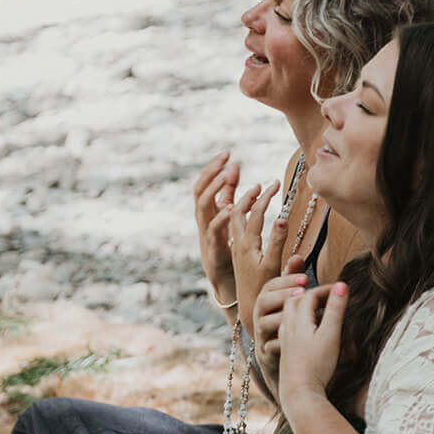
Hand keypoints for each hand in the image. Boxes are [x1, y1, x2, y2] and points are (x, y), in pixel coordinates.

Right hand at [193, 151, 238, 304]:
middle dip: (210, 173)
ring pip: (202, 208)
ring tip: (226, 177)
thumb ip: (230, 193)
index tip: (227, 153)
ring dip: (214, 190)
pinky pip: (213, 231)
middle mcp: (204, 221)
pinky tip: (230, 208)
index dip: (213, 168)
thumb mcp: (229, 216)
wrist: (227, 281)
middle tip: (225, 158)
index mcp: (208, 213)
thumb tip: (234, 165)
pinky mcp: (213, 250)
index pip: (204, 184)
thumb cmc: (230, 247)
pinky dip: (220, 218)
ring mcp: (206, 235)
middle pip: (199, 191)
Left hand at [229, 177, 281, 326]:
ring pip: (235, 219)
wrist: (250, 307)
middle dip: (251, 195)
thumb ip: (278, 242)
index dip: (266, 196)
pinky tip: (252, 212)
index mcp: (247, 245)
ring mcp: (236, 248)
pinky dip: (243, 213)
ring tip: (257, 193)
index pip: (255, 213)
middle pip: (239, 211)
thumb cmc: (265, 289)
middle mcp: (238, 244)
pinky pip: (236, 227)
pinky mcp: (237, 253)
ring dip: (244, 203)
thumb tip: (281, 218)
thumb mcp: (274, 265)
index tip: (277, 183)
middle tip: (265, 185)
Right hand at [252, 253, 307, 384]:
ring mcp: (260, 333)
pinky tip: (300, 339)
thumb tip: (297, 256)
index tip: (305, 278)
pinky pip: (269, 347)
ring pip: (264, 324)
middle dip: (282, 295)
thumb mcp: (289, 298)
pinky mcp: (265, 351)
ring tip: (303, 317)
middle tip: (303, 292)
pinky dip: (282, 343)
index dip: (286, 280)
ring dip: (283, 318)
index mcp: (265, 299)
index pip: (270, 285)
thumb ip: (292, 279)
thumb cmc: (284, 319)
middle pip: (262, 301)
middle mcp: (258, 314)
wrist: (276, 353)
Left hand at [278, 282, 347, 410]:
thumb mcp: (331, 334)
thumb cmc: (317, 364)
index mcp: (298, 318)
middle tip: (330, 296)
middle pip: (296, 300)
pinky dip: (299, 320)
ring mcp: (285, 339)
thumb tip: (342, 284)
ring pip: (290, 313)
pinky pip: (289, 326)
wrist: (299, 393)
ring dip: (304, 306)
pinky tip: (308, 330)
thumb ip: (335, 308)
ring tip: (320, 310)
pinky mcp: (286, 351)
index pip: (310, 294)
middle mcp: (288, 325)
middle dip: (312, 294)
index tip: (343, 289)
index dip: (327, 289)